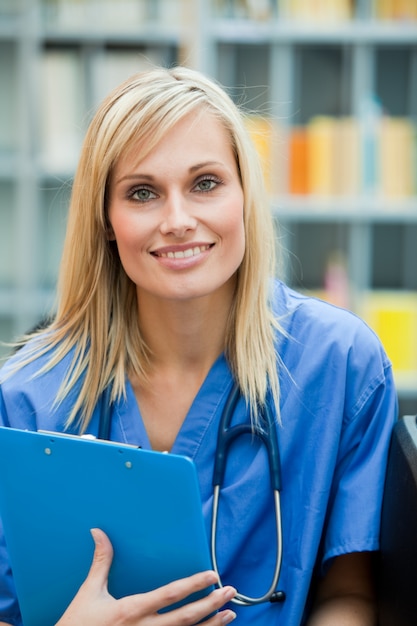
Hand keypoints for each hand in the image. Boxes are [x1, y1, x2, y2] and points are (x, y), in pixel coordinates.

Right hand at [56, 528, 236, 625]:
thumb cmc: (78, 624)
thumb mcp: (89, 592)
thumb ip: (101, 562)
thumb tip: (99, 533)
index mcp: (131, 610)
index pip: (170, 595)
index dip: (193, 585)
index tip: (211, 576)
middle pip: (185, 617)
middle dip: (210, 604)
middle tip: (230, 592)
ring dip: (210, 625)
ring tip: (229, 614)